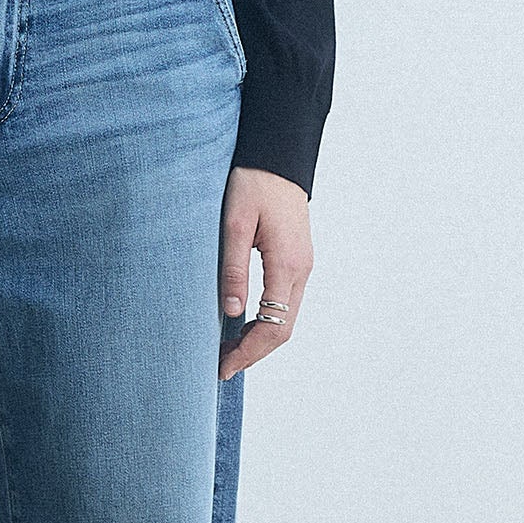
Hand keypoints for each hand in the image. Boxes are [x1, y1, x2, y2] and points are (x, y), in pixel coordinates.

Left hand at [217, 167, 312, 380]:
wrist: (277, 155)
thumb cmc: (252, 183)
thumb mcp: (234, 225)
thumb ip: (234, 270)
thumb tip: (230, 314)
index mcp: (287, 265)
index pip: (274, 327)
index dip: (249, 353)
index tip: (222, 368)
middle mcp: (302, 270)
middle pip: (283, 329)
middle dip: (253, 352)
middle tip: (220, 366)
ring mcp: (303, 265)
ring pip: (286, 317)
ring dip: (260, 338)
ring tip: (227, 349)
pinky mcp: (297, 258)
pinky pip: (285, 301)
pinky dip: (267, 320)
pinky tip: (243, 323)